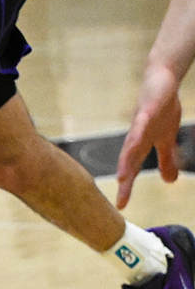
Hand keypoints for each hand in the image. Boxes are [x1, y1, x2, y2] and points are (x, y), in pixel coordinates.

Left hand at [117, 62, 183, 206]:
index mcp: (142, 144)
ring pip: (132, 142)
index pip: (134, 168)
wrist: (161, 81)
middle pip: (129, 159)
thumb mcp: (166, 138)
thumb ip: (166, 159)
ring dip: (127, 159)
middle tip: (120, 199)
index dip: (128, 187)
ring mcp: (141, 121)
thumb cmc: (161, 110)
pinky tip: (137, 138)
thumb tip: (168, 181)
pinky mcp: (148, 107)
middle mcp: (137, 134)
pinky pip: (144, 119)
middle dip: (125, 179)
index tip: (121, 207)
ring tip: (123, 177)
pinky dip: (140, 128)